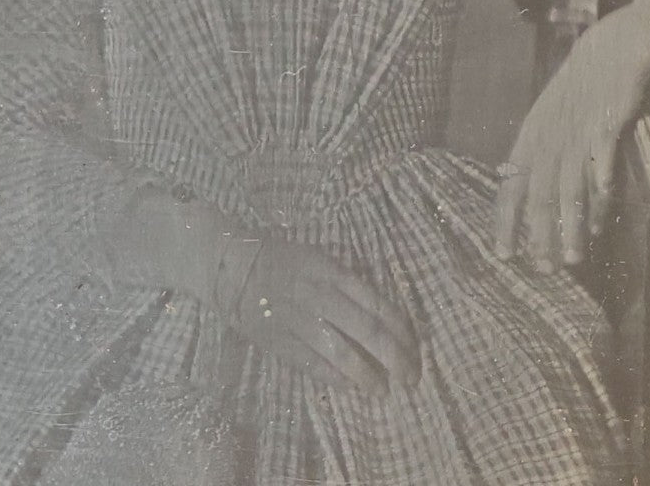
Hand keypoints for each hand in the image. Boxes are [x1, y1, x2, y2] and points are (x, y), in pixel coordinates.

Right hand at [213, 232, 421, 394]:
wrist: (233, 268)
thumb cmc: (284, 261)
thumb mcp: (321, 260)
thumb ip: (350, 286)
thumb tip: (384, 317)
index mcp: (333, 273)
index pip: (378, 305)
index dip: (401, 331)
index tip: (415, 348)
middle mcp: (320, 296)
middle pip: (368, 331)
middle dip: (395, 357)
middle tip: (411, 377)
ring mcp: (299, 321)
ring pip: (344, 353)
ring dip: (369, 375)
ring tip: (384, 389)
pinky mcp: (280, 342)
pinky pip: (315, 365)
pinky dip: (338, 379)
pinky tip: (353, 387)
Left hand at [493, 10, 649, 271]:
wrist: (610, 51)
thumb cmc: (578, 92)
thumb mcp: (551, 121)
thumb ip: (543, 158)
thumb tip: (536, 199)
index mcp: (530, 138)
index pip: (510, 185)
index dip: (505, 220)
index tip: (503, 254)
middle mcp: (549, 137)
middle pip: (539, 193)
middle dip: (539, 234)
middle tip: (543, 269)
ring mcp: (576, 130)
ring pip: (569, 185)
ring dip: (570, 225)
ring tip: (573, 257)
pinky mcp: (606, 123)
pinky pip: (600, 162)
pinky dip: (599, 190)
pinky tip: (599, 216)